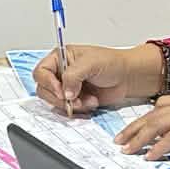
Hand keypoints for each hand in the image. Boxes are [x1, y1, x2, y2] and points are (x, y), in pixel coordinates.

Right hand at [33, 43, 166, 114]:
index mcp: (60, 58)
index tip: (61, 91)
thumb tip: (64, 93)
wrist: (128, 77)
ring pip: (55, 102)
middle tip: (74, 99)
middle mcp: (60, 73)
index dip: (48, 83)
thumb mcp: (90, 63)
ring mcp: (67, 88)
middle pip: (44, 90)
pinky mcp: (75, 100)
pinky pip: (68, 110)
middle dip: (59, 98)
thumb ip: (73, 76)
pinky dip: (79, 110)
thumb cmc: (111, 63)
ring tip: (88, 100)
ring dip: (71, 105)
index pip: (41, 72)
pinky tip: (92, 103)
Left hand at [113, 93, 169, 158]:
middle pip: (152, 115)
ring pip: (156, 124)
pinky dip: (158, 148)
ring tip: (126, 150)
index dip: (145, 117)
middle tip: (119, 140)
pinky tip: (149, 157)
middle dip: (133, 128)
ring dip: (138, 138)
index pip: (161, 105)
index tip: (133, 126)